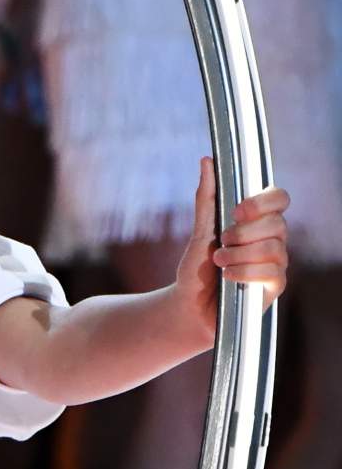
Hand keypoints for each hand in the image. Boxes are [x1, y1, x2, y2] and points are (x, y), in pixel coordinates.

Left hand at [174, 157, 289, 348]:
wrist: (189, 307)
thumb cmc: (196, 269)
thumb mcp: (199, 231)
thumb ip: (207, 198)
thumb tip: (207, 161)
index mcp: (256, 222)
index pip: (279, 198)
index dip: (263, 201)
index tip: (237, 211)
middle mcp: (271, 240)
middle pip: (278, 222)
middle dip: (244, 231)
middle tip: (223, 241)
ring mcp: (276, 263)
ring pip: (274, 248)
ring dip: (239, 254)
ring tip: (218, 262)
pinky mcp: (274, 287)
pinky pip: (271, 272)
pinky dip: (245, 272)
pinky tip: (227, 276)